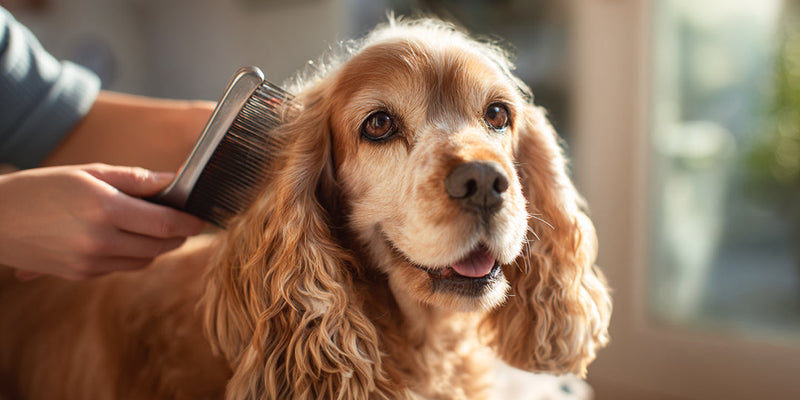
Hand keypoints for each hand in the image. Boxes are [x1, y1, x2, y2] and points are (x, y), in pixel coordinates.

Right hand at [0, 163, 205, 279]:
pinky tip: (126, 239)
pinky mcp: (81, 275)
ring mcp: (90, 262)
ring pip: (144, 261)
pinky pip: (122, 268)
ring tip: (155, 229)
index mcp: (105, 208)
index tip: (201, 218)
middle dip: (178, 235)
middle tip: (184, 223)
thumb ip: (134, 179)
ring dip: (157, 247)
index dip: (190, 223)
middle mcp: (100, 240)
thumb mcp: (89, 172)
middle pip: (160, 246)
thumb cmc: (44, 187)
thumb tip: (172, 181)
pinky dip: (133, 256)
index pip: (165, 224)